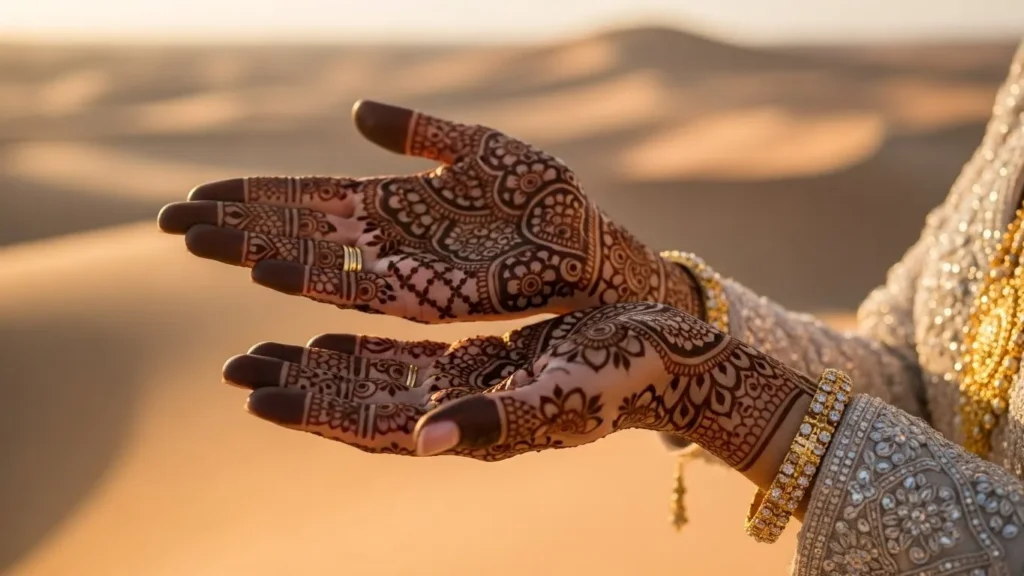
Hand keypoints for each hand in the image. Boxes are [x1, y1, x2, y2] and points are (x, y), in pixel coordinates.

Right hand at [157, 101, 701, 322]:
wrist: (594, 245)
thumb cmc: (544, 200)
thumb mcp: (480, 150)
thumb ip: (419, 133)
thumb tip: (354, 112)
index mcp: (394, 201)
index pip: (308, 198)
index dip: (255, 198)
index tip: (198, 194)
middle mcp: (388, 239)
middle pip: (297, 230)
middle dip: (236, 226)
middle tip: (170, 222)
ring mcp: (404, 267)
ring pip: (316, 258)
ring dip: (257, 250)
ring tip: (200, 241)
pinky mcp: (430, 293)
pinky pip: (361, 284)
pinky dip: (316, 275)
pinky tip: (270, 268)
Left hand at [228, 302, 813, 466]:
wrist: (665, 360)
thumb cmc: (621, 378)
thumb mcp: (561, 396)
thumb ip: (495, 419)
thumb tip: (428, 438)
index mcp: (469, 425)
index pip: (373, 424)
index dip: (314, 409)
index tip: (255, 392)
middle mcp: (455, 410)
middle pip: (359, 403)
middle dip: (300, 386)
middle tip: (238, 367)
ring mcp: (463, 386)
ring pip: (374, 379)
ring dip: (319, 367)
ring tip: (263, 352)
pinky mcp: (477, 361)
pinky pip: (404, 358)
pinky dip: (362, 348)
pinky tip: (328, 334)